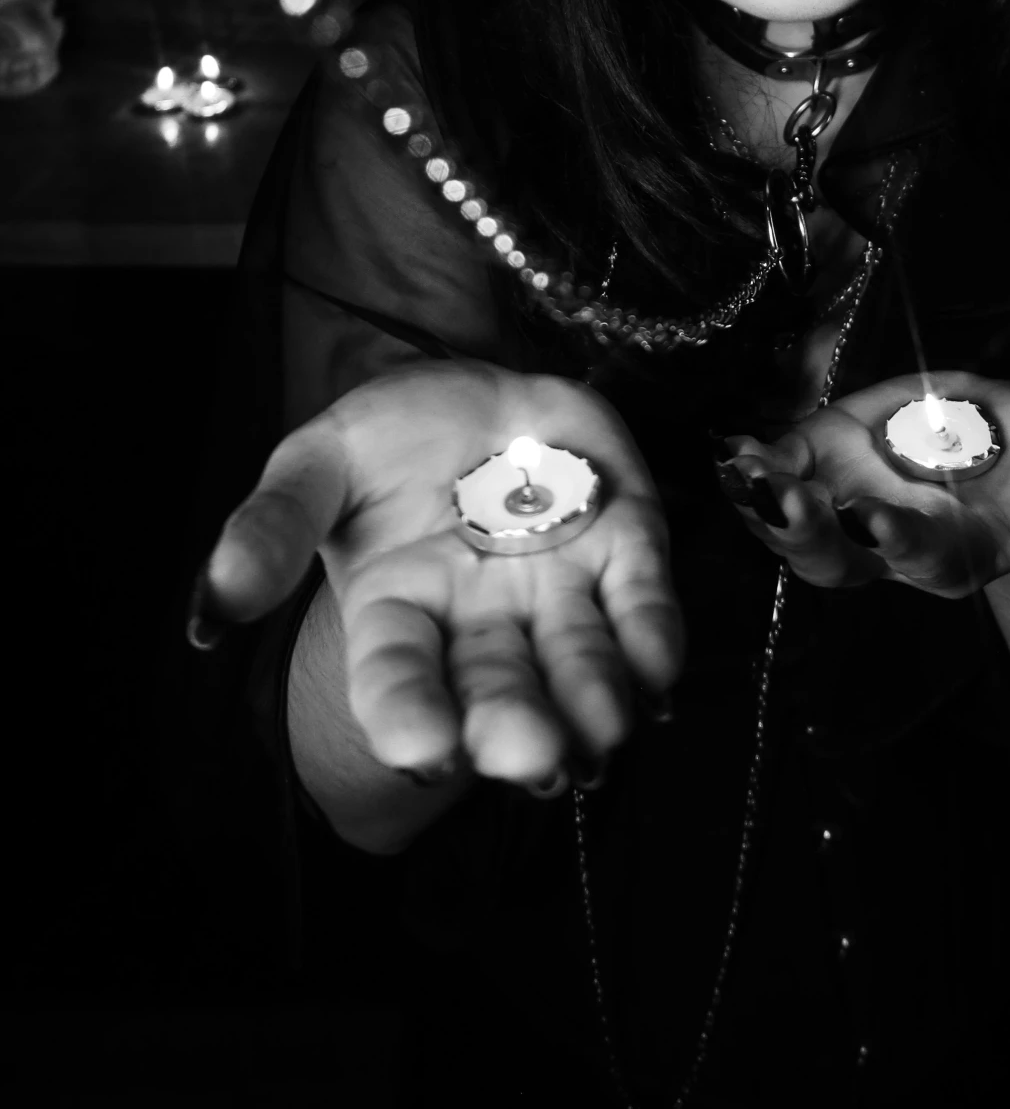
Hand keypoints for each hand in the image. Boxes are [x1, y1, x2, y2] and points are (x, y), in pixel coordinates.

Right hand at [189, 363, 682, 790]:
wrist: (472, 389)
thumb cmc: (386, 440)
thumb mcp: (315, 466)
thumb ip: (272, 529)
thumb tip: (216, 607)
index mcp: (398, 613)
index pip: (398, 680)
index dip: (410, 718)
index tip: (425, 748)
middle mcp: (481, 622)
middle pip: (498, 687)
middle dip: (517, 726)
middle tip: (534, 754)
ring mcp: (557, 589)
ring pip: (581, 660)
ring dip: (596, 698)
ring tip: (606, 729)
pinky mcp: (625, 545)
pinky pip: (644, 600)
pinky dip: (654, 634)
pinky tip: (661, 668)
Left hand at [716, 369, 1009, 599]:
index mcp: (951, 556)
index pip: (916, 554)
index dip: (892, 539)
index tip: (871, 517)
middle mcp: (889, 544)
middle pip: (835, 556)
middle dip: (803, 533)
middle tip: (781, 499)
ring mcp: (852, 505)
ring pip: (795, 524)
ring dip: (762, 503)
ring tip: (740, 471)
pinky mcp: (831, 461)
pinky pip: (784, 472)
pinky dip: (755, 466)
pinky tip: (733, 448)